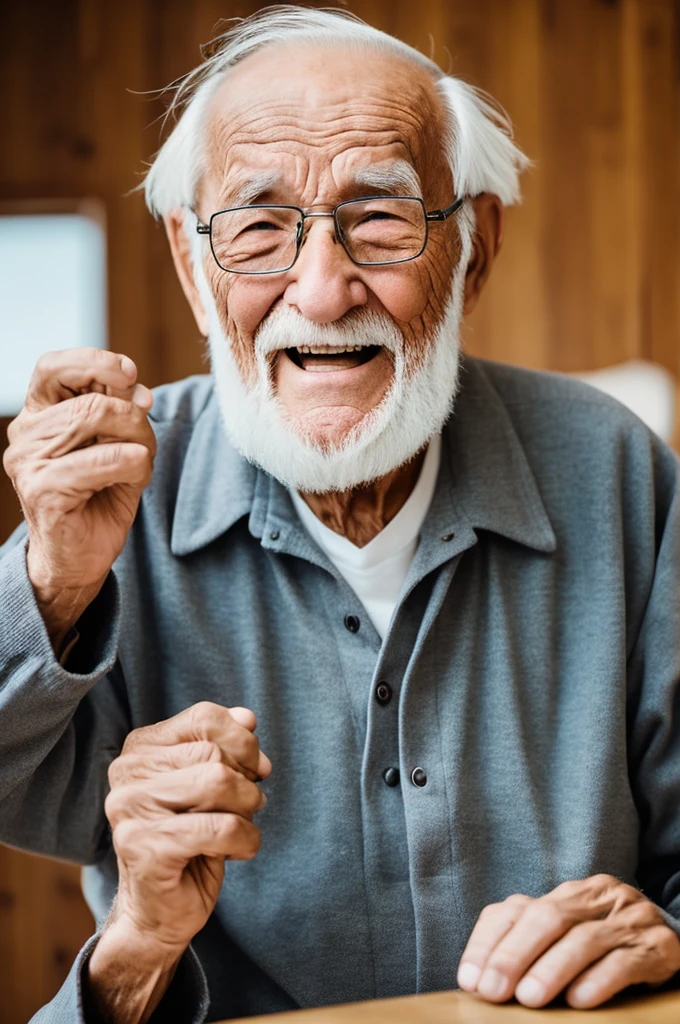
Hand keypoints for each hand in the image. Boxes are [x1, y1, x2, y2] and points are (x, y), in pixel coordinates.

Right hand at [2, 348, 155, 647]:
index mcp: (38, 415)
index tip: (131, 373)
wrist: (79, 558)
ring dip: (137, 437)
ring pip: (96, 419)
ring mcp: (29, 462)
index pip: (53, 367)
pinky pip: (103, 460)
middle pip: (89, 398)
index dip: (95, 361)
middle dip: (133, 414)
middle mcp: (25, 434)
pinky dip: (133, 462)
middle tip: (147, 438)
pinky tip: (137, 473)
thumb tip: (139, 389)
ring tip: (141, 460)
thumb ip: (122, 412)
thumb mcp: (116, 445)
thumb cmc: (98, 497)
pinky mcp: (43, 490)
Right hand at [87, 702, 270, 1022]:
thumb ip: (226, 745)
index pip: (204, 718)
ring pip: (218, 782)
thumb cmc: (190, 842)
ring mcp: (130, 809)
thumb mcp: (211, 785)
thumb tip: (247, 718)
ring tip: (242, 827)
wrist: (157, 913)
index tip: (255, 769)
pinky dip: (246, 839)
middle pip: (214, 753)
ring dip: (248, 808)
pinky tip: (239, 852)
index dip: (242, 741)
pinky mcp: (144, 846)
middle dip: (247, 781)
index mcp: (140, 748)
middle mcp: (126, 772)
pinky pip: (220, 827)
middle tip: (248, 807)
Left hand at [457, 874, 679, 1008]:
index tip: (470, 978)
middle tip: (493, 991)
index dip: (489, 943)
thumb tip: (481, 981)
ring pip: (583, 939)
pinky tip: (579, 1001)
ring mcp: (628, 919)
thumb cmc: (605, 945)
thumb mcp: (566, 937)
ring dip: (552, 970)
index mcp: (565, 893)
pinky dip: (597, 981)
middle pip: (547, 919)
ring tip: (530, 999)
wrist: (670, 938)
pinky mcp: (658, 946)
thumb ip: (529, 948)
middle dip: (514, 956)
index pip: (516, 909)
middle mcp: (595, 898)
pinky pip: (624, 961)